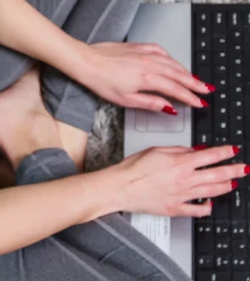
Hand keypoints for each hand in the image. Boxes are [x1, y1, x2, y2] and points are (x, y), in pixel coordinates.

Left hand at [79, 41, 212, 112]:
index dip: (190, 97)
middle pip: (179, 74)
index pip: (176, 89)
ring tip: (193, 78)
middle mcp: (149, 63)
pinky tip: (171, 60)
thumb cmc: (100, 80)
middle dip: (194, 83)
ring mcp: (143, 53)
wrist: (85, 61)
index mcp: (148, 78)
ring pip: (171, 62)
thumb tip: (168, 107)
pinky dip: (169, 56)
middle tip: (205, 90)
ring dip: (185, 70)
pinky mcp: (136, 46)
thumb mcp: (126, 99)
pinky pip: (159, 50)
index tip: (200, 103)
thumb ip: (150, 103)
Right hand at [111, 144, 246, 216]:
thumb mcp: (155, 149)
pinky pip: (198, 210)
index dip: (224, 153)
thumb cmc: (133, 168)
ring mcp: (183, 196)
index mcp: (180, 163)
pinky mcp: (176, 209)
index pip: (209, 156)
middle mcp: (185, 180)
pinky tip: (210, 203)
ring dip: (226, 186)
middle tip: (243, 168)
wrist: (121, 187)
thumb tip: (192, 151)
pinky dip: (207, 206)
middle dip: (234, 170)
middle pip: (217, 174)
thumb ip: (177, 150)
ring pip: (212, 191)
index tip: (233, 150)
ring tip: (233, 183)